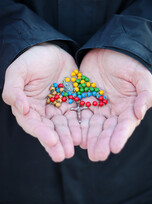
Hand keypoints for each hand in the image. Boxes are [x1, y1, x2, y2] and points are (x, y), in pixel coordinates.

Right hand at [2, 43, 80, 161]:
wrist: (51, 49)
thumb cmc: (32, 59)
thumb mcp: (18, 71)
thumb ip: (14, 90)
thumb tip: (22, 108)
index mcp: (28, 106)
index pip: (33, 123)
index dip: (41, 133)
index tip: (52, 141)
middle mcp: (43, 111)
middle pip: (49, 129)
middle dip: (57, 142)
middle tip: (64, 154)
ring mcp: (58, 107)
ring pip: (64, 125)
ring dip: (69, 137)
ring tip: (75, 147)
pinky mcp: (71, 102)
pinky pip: (76, 115)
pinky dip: (80, 124)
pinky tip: (85, 133)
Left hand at [80, 49, 151, 160]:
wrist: (108, 48)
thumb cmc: (128, 61)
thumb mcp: (140, 75)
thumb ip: (145, 94)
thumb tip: (140, 113)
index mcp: (128, 107)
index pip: (125, 125)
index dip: (120, 136)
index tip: (114, 147)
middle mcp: (112, 111)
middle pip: (107, 129)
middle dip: (102, 142)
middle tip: (96, 155)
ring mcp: (97, 106)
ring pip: (92, 125)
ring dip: (88, 137)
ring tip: (83, 148)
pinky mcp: (83, 100)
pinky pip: (79, 113)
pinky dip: (77, 124)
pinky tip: (74, 133)